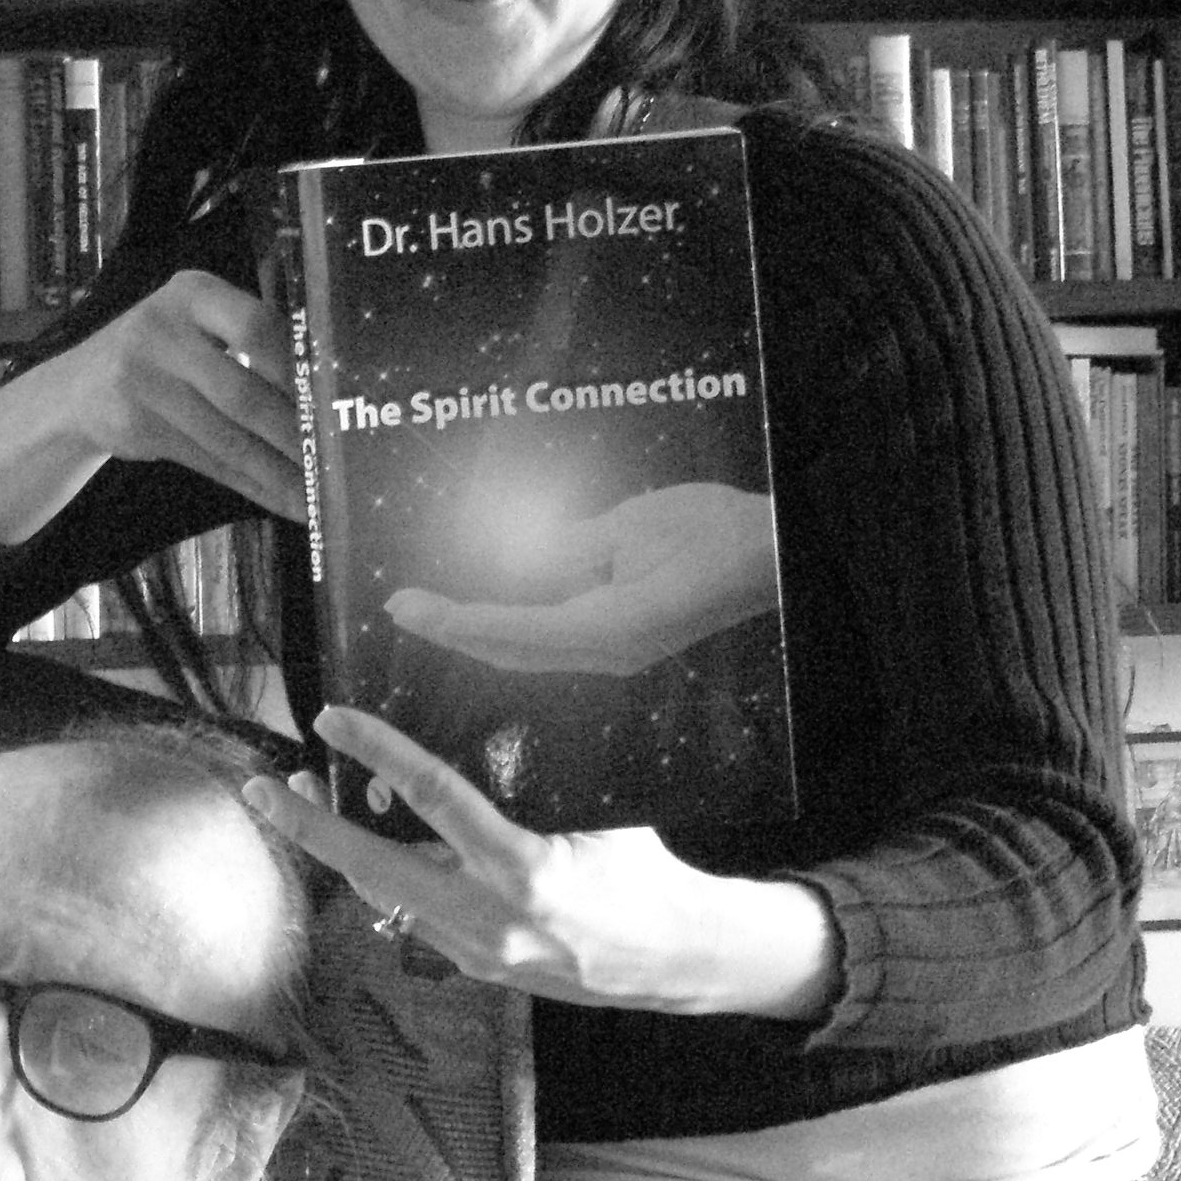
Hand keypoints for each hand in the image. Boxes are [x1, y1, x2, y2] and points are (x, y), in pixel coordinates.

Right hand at [0, 269, 305, 539]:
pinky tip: (284, 502)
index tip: (333, 402)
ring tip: (319, 496)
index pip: (254, 325)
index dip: (295, 367)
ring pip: (227, 439)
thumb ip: (250, 341)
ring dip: (278, 473)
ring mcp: (143, 382)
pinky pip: (209, 463)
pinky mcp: (137, 428)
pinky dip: (252, 486)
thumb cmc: (164, 350)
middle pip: (242, 393)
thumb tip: (329, 393)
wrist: (77, 386)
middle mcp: (162, 332)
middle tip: (336, 463)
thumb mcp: (196, 323)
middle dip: (295, 435)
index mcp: (192, 294)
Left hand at [244, 705, 834, 1020]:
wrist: (676, 959)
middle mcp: (490, 916)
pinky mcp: (478, 970)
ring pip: (385, 895)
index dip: (376, 751)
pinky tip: (369, 848)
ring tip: (301, 804)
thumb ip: (536, 780)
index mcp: (523, 867)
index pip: (432, 796)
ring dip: (339, 851)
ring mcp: (477, 952)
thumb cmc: (644, 873)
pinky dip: (387, 879)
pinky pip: (416, 917)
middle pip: (374, 866)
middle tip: (263, 788)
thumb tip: (482, 722)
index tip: (333, 720)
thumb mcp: (597, 814)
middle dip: (309, 826)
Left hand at [386, 483, 778, 676]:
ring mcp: (618, 651)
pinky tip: (491, 608)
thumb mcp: (635, 528)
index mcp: (609, 628)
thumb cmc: (719, 534)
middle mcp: (607, 651)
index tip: (405, 607)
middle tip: (402, 609)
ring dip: (478, 632)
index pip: (510, 629)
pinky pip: (555, 636)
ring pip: (529, 648)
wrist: (779, 557)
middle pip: (511, 649)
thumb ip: (570, 547)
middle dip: (454, 632)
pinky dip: (513, 624)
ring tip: (429, 610)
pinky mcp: (626, 639)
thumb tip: (513, 558)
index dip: (453, 619)